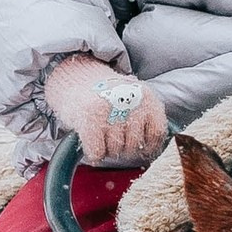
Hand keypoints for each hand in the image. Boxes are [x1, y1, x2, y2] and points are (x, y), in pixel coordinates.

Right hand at [42, 56, 169, 167]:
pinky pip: (97, 153)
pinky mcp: (89, 119)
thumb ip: (149, 118)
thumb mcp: (135, 98)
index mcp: (146, 96)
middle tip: (112, 133)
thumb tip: (158, 147)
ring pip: (116, 151)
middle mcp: (129, 102)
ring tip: (100, 133)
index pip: (157, 134)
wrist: (74, 77)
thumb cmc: (107, 95)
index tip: (137, 144)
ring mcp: (109, 110)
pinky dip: (93, 154)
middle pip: (135, 146)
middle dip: (123, 147)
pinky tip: (91, 142)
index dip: (146, 145)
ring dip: (107, 149)